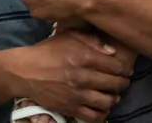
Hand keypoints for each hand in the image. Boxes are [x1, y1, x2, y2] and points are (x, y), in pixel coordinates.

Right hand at [12, 30, 130, 122]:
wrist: (25, 71)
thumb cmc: (49, 50)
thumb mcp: (70, 36)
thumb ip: (93, 40)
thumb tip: (112, 51)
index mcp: (85, 57)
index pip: (116, 66)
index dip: (124, 69)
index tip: (125, 70)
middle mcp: (83, 77)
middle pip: (115, 84)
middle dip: (122, 83)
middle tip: (122, 82)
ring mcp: (77, 94)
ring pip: (107, 102)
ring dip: (114, 99)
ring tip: (113, 95)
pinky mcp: (70, 108)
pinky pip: (93, 117)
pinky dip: (102, 113)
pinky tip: (101, 107)